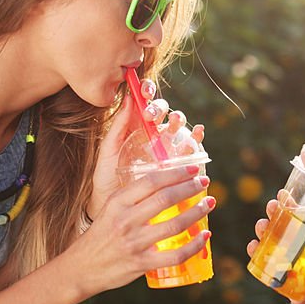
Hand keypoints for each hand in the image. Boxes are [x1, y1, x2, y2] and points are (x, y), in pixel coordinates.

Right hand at [67, 165, 215, 295]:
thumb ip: (133, 198)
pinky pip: (175, 255)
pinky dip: (194, 245)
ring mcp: (134, 243)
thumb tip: (168, 184)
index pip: (151, 181)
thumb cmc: (101, 235)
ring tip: (209, 204)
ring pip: (174, 225)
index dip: (176, 173)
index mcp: (117, 202)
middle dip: (190, 188)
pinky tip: (205, 236)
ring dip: (197, 212)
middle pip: (165, 199)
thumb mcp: (110, 209)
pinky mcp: (141, 264)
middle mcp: (125, 220)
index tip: (192, 169)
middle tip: (205, 182)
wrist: (81, 268)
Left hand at [88, 82, 204, 219]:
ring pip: (179, 127)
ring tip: (174, 122)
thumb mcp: (108, 153)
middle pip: (164, 112)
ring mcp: (170, 148)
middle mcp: (155, 135)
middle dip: (161, 109)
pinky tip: (196, 133)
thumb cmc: (109, 180)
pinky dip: (197, 137)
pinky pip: (192, 147)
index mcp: (136, 128)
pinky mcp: (182, 163)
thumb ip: (117, 129)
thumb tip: (126, 99)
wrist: (116, 211)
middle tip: (152, 116)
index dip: (146, 92)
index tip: (142, 95)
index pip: (144, 102)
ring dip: (179, 120)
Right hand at [247, 193, 304, 303]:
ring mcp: (281, 256)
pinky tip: (253, 246)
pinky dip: (255, 252)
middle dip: (272, 212)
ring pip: (267, 238)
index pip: (296, 215)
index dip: (288, 203)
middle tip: (272, 207)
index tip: (283, 194)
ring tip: (262, 225)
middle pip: (279, 222)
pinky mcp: (275, 271)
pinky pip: (261, 260)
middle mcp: (292, 242)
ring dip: (262, 229)